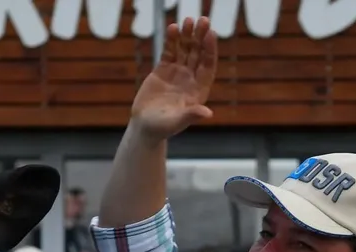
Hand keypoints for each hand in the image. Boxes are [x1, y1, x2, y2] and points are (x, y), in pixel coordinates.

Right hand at [130, 16, 217, 140]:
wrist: (145, 127)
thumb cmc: (162, 128)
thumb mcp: (176, 122)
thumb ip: (190, 115)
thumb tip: (207, 114)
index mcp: (198, 90)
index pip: (207, 66)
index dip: (209, 50)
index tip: (210, 34)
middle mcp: (190, 79)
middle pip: (198, 54)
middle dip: (200, 37)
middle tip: (202, 20)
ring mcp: (177, 73)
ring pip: (185, 50)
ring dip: (187, 35)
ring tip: (188, 20)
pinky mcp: (163, 70)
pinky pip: (170, 51)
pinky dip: (171, 40)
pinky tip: (172, 28)